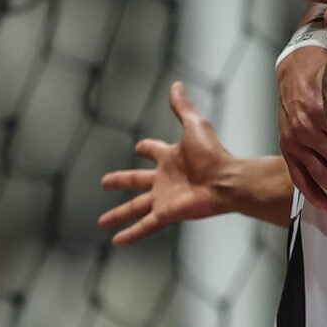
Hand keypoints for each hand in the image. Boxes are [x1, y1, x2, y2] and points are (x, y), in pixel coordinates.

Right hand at [99, 81, 229, 245]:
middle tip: (104, 182)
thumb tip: (176, 84)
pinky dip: (130, 234)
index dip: (146, 148)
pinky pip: (144, 225)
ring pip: (135, 207)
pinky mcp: (166, 213)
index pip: (154, 151)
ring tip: (101, 222)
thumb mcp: (195, 125)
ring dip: (118, 214)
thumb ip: (182, 107)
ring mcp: (164, 198)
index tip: (139, 147)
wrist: (226, 180)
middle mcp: (165, 179)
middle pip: (136, 180)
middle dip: (121, 180)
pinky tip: (116, 242)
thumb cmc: (214, 154)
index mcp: (171, 158)